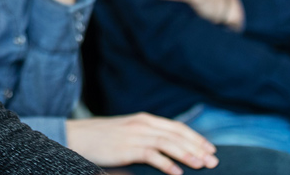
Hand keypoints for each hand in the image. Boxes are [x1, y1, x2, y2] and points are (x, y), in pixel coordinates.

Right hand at [65, 113, 217, 174]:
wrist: (75, 136)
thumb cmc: (101, 138)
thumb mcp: (127, 132)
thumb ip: (146, 135)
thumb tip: (167, 146)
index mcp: (144, 119)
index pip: (177, 127)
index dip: (195, 137)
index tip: (210, 148)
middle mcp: (142, 124)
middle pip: (177, 135)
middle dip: (197, 147)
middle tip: (213, 160)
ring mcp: (134, 135)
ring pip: (168, 143)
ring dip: (187, 154)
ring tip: (201, 165)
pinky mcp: (126, 148)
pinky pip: (151, 155)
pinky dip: (166, 164)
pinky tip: (177, 173)